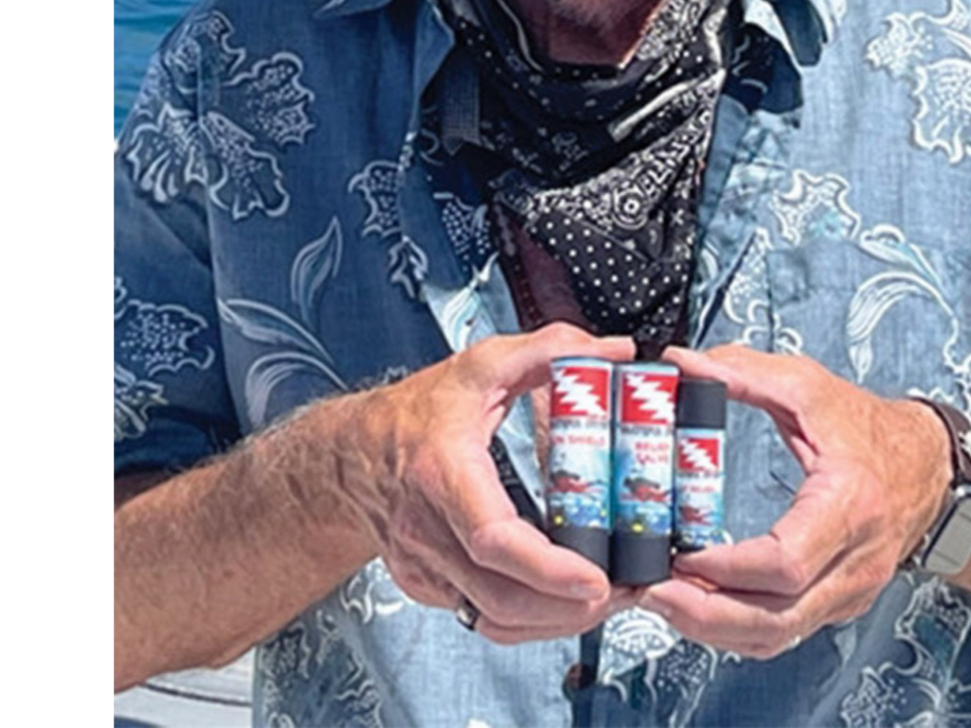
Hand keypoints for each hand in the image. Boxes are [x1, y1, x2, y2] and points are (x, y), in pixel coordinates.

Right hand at [334, 322, 637, 643]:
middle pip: (501, 597)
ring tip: (603, 600)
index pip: (493, 538)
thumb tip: (611, 349)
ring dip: (554, 621)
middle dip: (569, 607)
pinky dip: (527, 619)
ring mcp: (425, 568)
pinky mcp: (428, 588)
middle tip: (622, 591)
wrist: (349, 456)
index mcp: (444, 473)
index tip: (595, 576)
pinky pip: (481, 618)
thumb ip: (549, 349)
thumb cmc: (414, 412)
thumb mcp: (482, 365)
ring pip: (493, 620)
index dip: (548, 568)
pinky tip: (559, 600)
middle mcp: (429, 531)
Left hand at [639, 345, 948, 657]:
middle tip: (651, 592)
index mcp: (850, 504)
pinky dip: (737, 628)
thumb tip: (684, 364)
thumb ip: (744, 372)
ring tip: (662, 601)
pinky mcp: (839, 604)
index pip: (787, 562)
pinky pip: (785, 632)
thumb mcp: (807, 386)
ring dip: (714, 629)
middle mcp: (855, 561)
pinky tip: (699, 608)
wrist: (929, 465)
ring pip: (778, 635)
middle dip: (706, 614)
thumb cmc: (868, 426)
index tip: (680, 552)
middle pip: (777, 617)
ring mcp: (850, 591)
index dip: (726, 567)